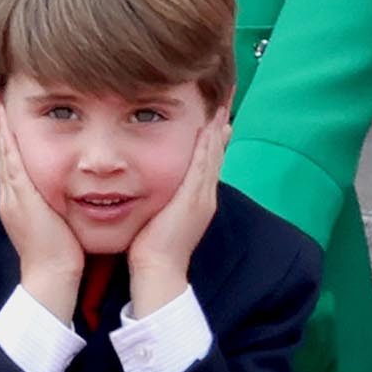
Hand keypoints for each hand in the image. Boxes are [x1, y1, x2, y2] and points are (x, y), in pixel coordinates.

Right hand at [0, 101, 83, 321]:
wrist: (52, 276)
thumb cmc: (62, 249)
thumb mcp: (57, 213)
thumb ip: (58, 194)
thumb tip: (72, 177)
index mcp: (20, 192)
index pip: (12, 148)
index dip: (7, 122)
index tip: (5, 96)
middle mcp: (11, 187)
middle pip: (2, 140)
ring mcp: (12, 189)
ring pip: (2, 142)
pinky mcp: (19, 193)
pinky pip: (8, 155)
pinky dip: (4, 132)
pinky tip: (4, 110)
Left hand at [127, 109, 228, 314]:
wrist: (158, 269)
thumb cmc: (150, 246)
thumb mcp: (159, 215)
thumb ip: (159, 198)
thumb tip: (147, 185)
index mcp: (198, 199)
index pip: (208, 161)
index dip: (212, 138)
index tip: (214, 115)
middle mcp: (205, 195)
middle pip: (216, 153)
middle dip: (219, 127)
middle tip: (224, 101)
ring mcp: (203, 196)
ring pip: (213, 155)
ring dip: (216, 129)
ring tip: (220, 106)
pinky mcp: (195, 198)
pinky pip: (205, 164)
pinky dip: (209, 144)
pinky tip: (209, 126)